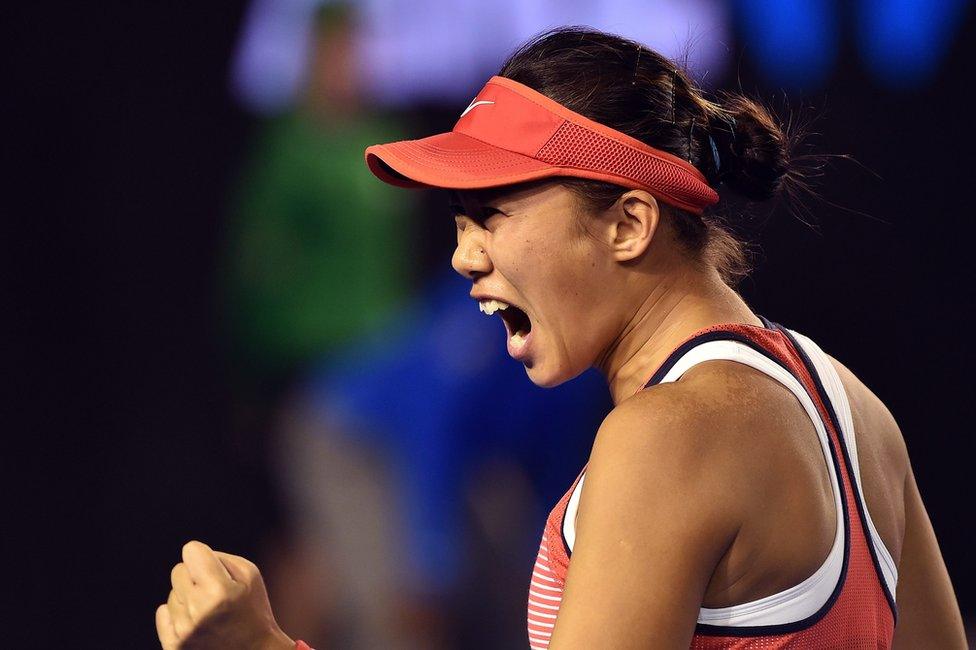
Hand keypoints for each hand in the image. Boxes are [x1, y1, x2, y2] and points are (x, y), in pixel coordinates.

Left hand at [156, 540, 293, 649]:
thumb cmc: (253, 608)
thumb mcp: (250, 574)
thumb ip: (220, 557)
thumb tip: (190, 555)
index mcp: (219, 591)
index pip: (191, 551)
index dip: (203, 556)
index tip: (213, 567)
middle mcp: (198, 611)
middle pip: (178, 570)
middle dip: (194, 576)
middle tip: (214, 592)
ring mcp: (184, 631)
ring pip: (172, 593)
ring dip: (188, 598)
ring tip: (209, 612)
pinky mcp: (174, 646)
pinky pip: (162, 613)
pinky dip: (176, 614)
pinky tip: (195, 621)